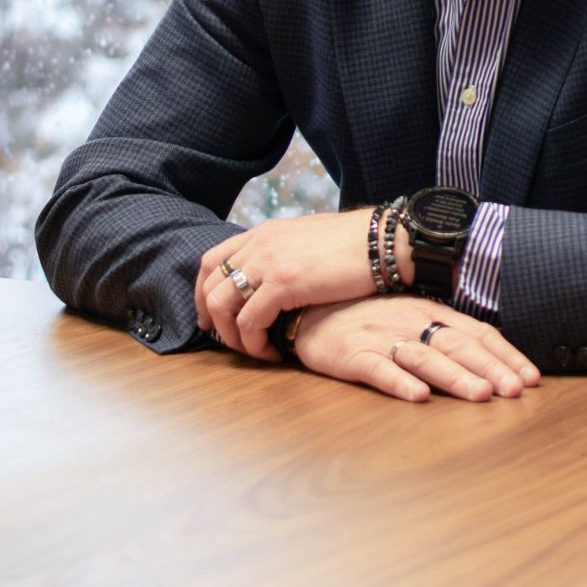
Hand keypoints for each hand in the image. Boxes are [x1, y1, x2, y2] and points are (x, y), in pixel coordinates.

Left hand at [196, 210, 401, 357]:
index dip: (204, 293)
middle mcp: (258, 244)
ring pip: (222, 306)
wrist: (382, 239)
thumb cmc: (355, 243)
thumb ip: (284, 253)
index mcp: (263, 233)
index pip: (211, 262)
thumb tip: (277, 276)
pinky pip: (249, 322)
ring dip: (232, 336)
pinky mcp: (283, 283)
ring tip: (254, 350)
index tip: (211, 317)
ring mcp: (268, 262)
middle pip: (211, 286)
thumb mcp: (307, 239)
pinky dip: (254, 343)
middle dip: (213, 320)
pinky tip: (272, 352)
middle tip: (229, 342)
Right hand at [292, 298, 541, 402]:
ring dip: (455, 377)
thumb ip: (447, 334)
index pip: (478, 333)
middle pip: (458, 346)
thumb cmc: (369, 317)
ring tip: (481, 396)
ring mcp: (381, 337)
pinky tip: (418, 397)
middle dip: (490, 368)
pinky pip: (378, 369)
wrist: (310, 308)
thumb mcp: (413, 317)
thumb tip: (492, 359)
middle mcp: (411, 322)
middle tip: (516, 391)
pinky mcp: (351, 355)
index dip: (506, 356)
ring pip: (425, 357)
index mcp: (431, 313)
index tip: (531, 378)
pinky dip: (399, 382)